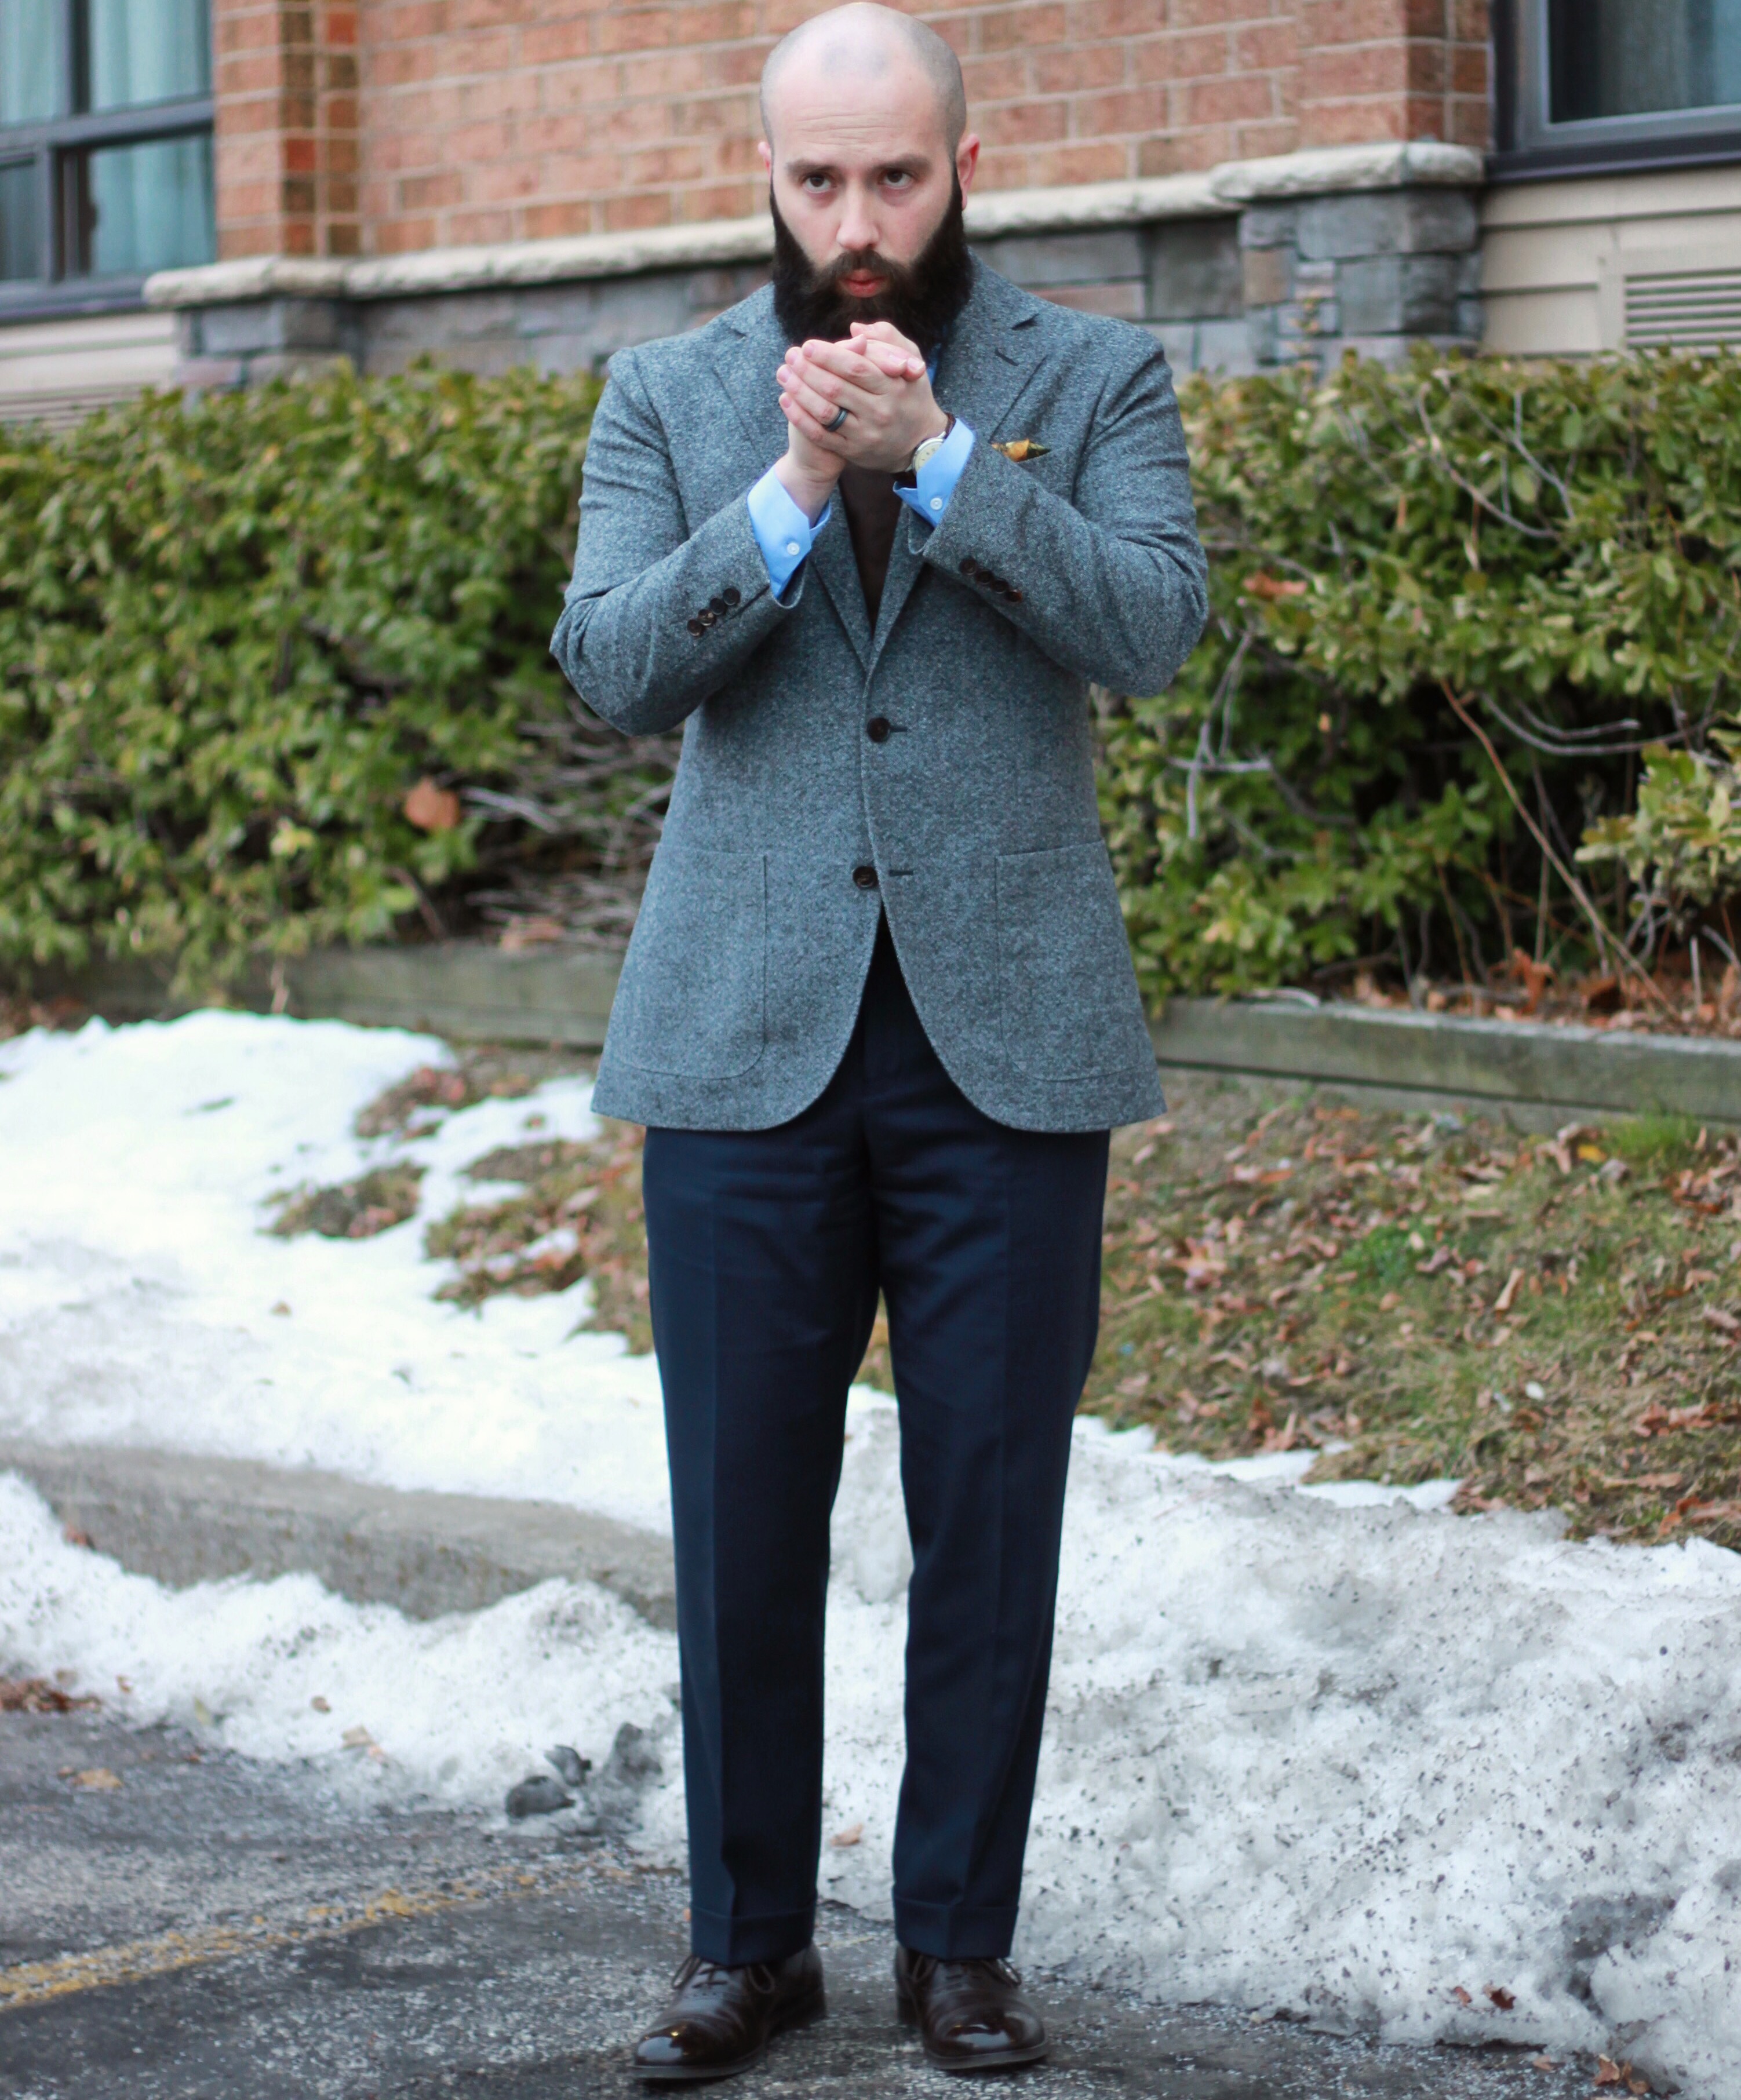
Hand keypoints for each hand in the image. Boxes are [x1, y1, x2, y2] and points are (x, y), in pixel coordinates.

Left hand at [776, 328, 947, 476]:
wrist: (918, 442)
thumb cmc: (910, 395)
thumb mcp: (911, 361)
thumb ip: (887, 339)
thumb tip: (856, 331)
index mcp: (892, 387)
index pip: (856, 368)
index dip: (828, 356)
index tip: (808, 346)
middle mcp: (879, 412)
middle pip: (835, 388)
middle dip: (808, 370)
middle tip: (790, 356)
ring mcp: (864, 434)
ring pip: (825, 412)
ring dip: (799, 391)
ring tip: (783, 373)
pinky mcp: (852, 451)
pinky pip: (820, 435)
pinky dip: (799, 417)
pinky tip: (785, 400)